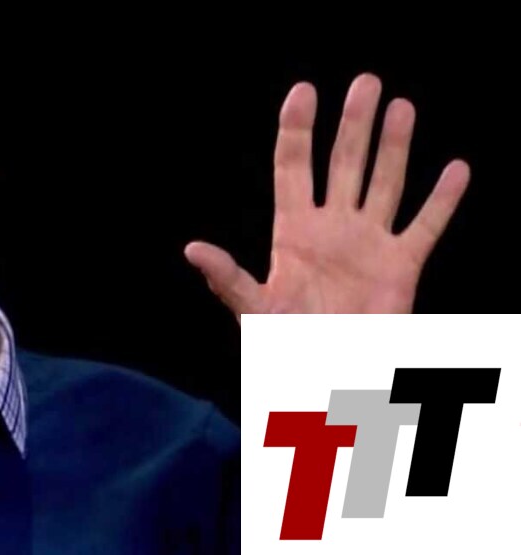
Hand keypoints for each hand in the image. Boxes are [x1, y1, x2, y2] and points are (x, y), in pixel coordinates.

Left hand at [185, 73, 470, 318]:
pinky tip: (456, 169)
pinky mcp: (401, 267)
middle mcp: (332, 228)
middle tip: (366, 81)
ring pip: (384, 183)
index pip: (293, 168)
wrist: (326, 379)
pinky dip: (441, 200)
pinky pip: (425, 226)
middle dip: (353, 124)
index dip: (297, 130)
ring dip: (394, 146)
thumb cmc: (284, 346)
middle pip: (344, 164)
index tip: (304, 91)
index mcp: (293, 232)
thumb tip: (192, 249)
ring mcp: (368, 244)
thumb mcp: (253, 310)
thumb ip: (228, 278)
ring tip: (401, 106)